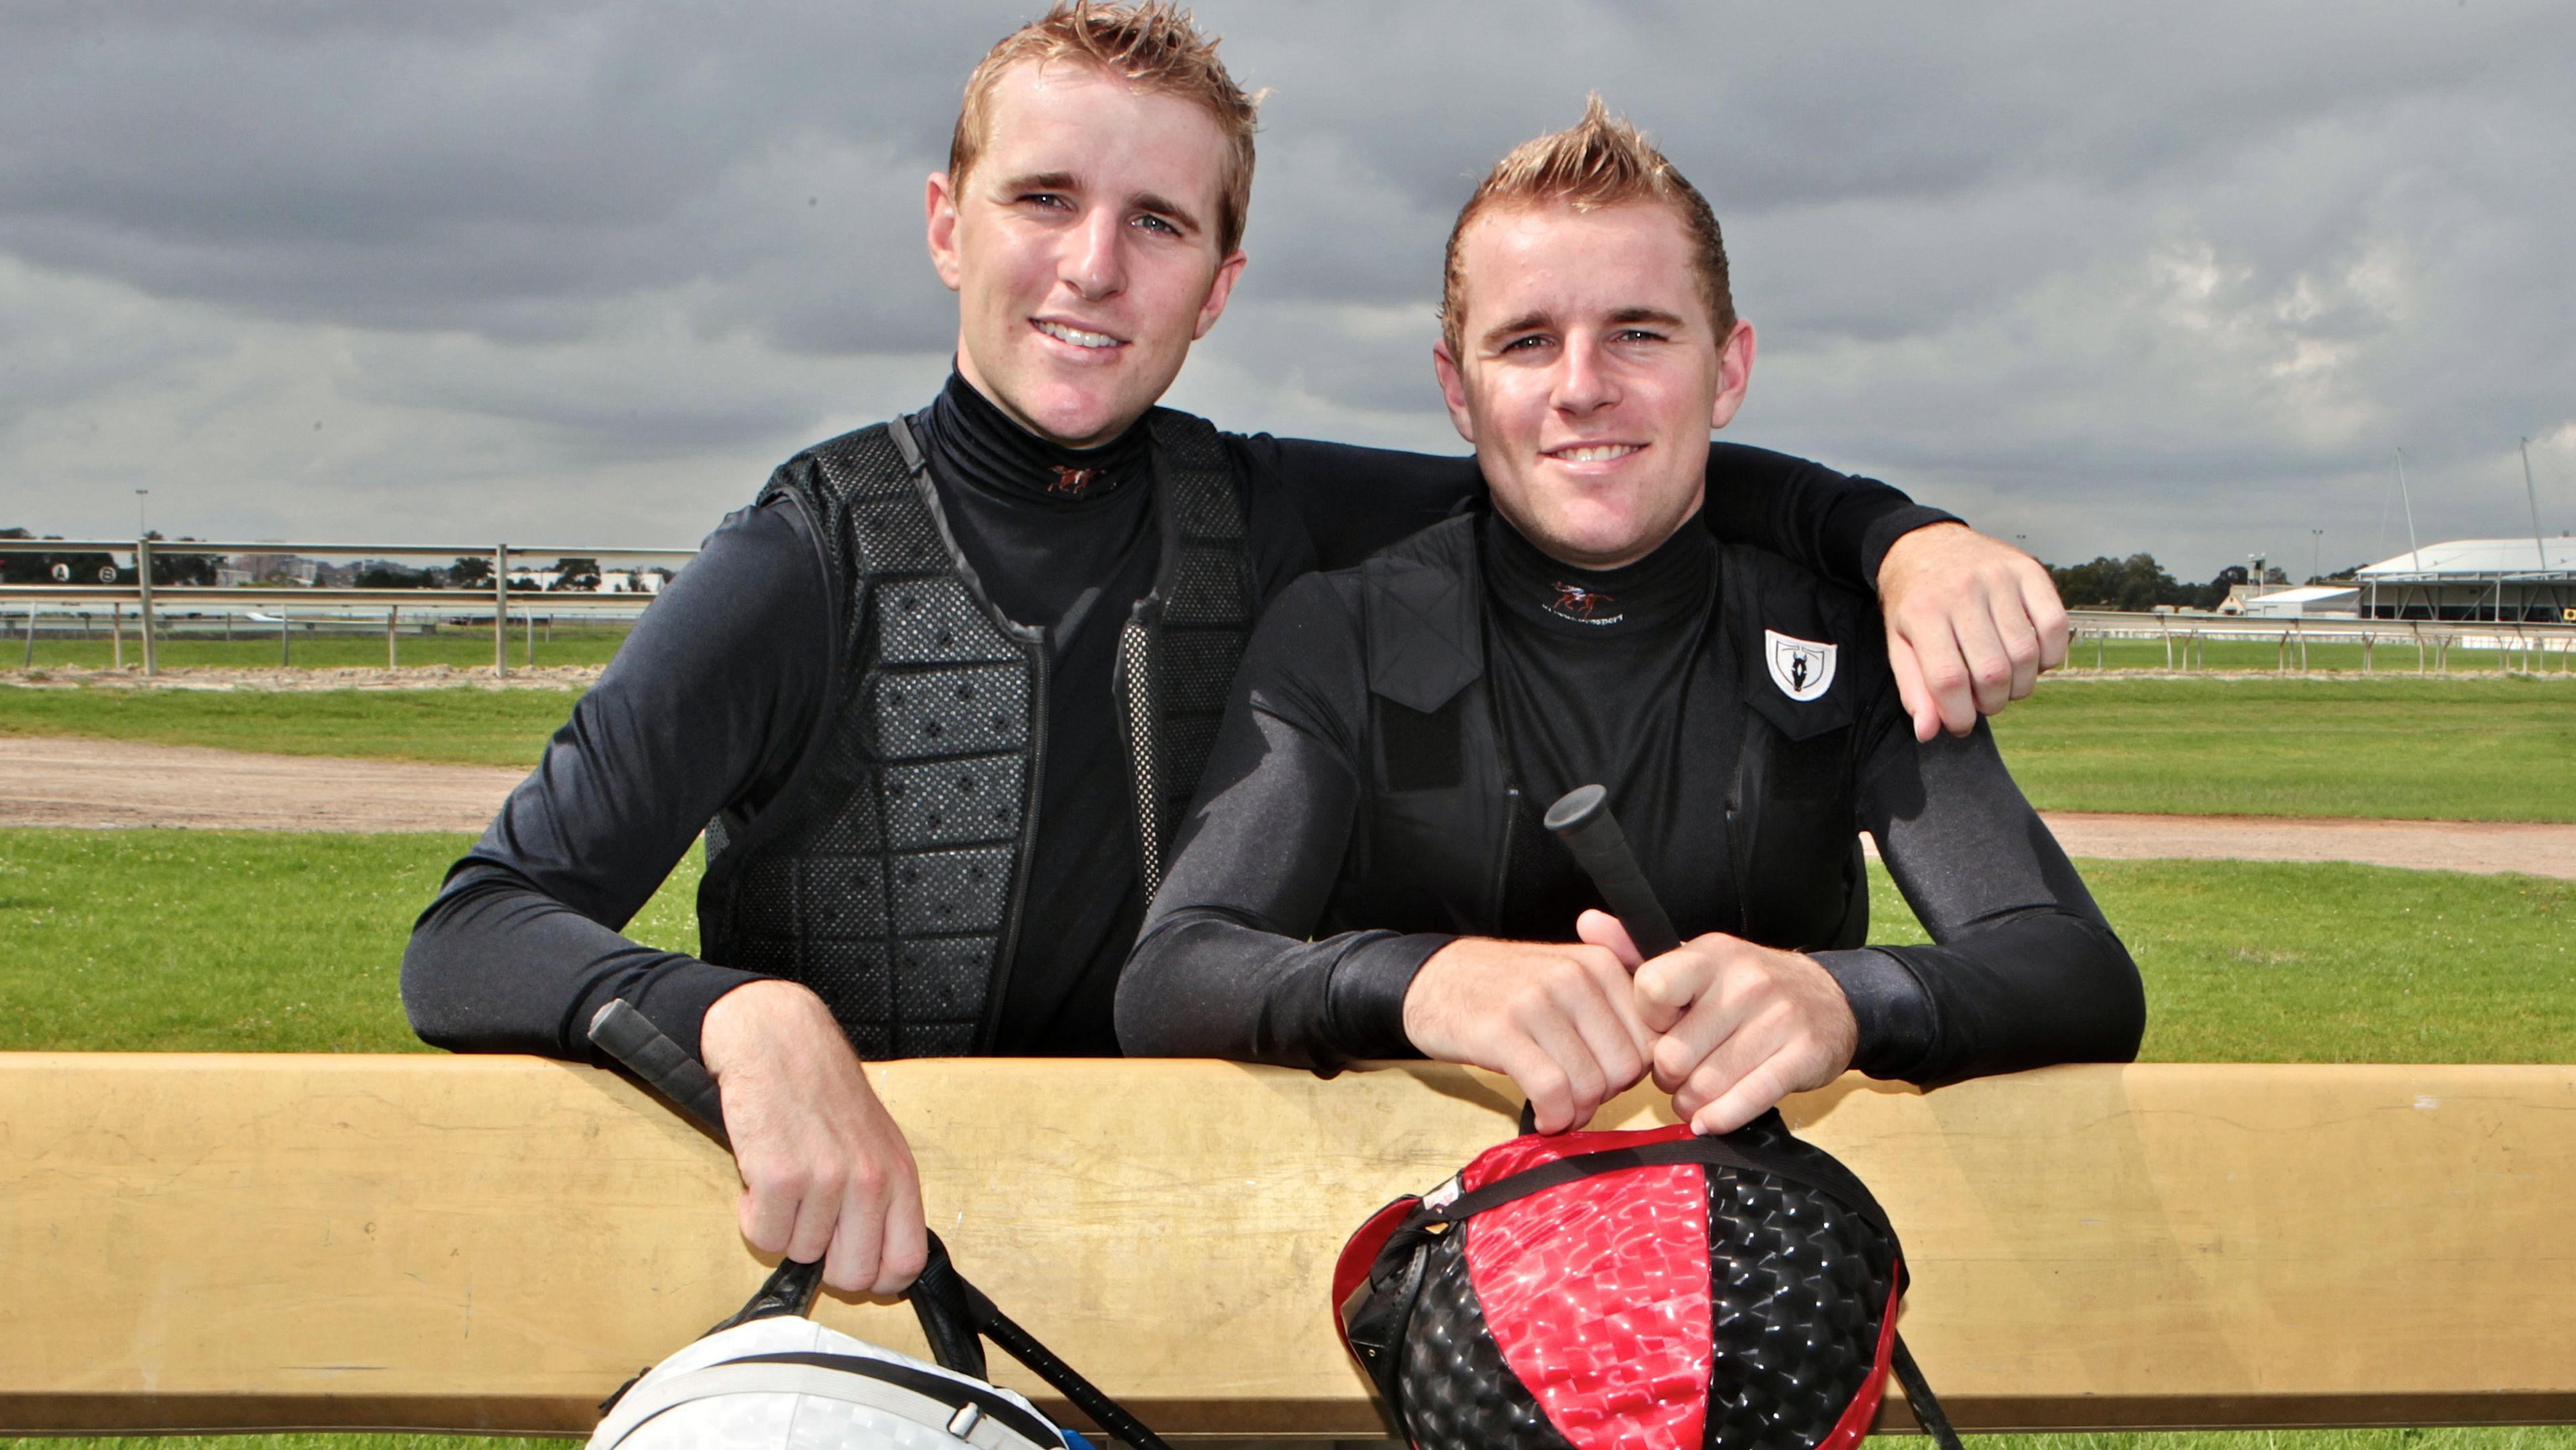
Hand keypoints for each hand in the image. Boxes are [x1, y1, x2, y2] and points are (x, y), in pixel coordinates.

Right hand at [699, 979, 926, 1295]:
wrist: (779, 1040)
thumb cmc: (824, 1092)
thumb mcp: (876, 1142)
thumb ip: (882, 1199)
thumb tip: (876, 1262)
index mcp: (900, 1175)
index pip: (906, 1263)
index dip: (876, 1278)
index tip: (850, 1263)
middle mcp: (869, 1181)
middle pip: (853, 1274)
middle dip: (823, 1263)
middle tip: (808, 1224)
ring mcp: (826, 1181)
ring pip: (800, 1255)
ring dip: (784, 1227)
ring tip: (786, 1182)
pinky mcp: (779, 1177)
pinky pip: (763, 1236)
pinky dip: (754, 1216)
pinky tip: (761, 1177)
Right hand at [1402, 937, 1652, 1133]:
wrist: (1432, 979)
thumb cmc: (1505, 989)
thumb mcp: (1568, 979)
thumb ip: (1614, 1010)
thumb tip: (1656, 1062)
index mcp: (1600, 964)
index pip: (1651, 1039)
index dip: (1632, 1073)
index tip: (1604, 1079)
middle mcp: (1574, 977)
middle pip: (1626, 1067)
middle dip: (1605, 1096)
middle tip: (1577, 1097)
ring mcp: (1537, 1001)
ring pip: (1591, 1083)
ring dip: (1577, 1112)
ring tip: (1558, 1108)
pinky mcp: (1502, 1030)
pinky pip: (1552, 1090)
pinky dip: (1554, 1116)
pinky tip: (1543, 1116)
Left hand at [1579, 911, 1855, 1134]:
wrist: (1829, 1000)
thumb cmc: (1745, 988)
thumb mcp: (1695, 963)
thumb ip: (1636, 951)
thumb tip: (1587, 923)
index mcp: (1710, 955)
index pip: (1650, 990)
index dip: (1645, 1023)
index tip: (1659, 1030)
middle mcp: (1745, 982)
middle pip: (1673, 1055)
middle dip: (1667, 1076)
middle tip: (1678, 1073)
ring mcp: (1778, 1018)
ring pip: (1705, 1085)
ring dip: (1692, 1102)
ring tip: (1697, 1093)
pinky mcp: (1803, 1055)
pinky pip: (1747, 1100)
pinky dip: (1722, 1118)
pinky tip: (1712, 1119)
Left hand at [1876, 522, 2068, 740]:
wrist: (1925, 544)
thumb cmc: (1914, 603)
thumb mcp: (1899, 644)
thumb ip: (1914, 690)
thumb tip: (1929, 733)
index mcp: (1923, 611)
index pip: (1949, 679)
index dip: (1959, 715)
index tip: (1960, 725)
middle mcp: (1962, 590)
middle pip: (1992, 672)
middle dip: (1990, 704)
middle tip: (1983, 702)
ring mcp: (1999, 578)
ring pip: (2025, 655)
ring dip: (2019, 686)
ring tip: (2003, 684)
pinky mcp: (2029, 570)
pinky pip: (2055, 626)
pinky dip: (2049, 656)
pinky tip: (2031, 661)